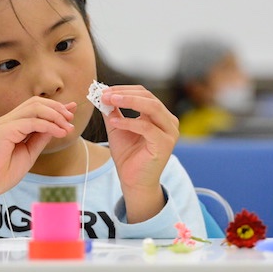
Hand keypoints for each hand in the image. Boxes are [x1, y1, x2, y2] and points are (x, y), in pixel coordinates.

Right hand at [0, 97, 75, 212]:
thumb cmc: (1, 173)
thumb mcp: (28, 153)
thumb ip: (40, 139)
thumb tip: (56, 127)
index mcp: (13, 124)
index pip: (36, 107)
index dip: (56, 107)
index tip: (72, 110)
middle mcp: (8, 120)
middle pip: (37, 102)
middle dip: (57, 108)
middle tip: (71, 120)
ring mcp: (5, 123)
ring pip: (35, 107)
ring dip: (55, 115)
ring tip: (67, 127)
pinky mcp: (4, 130)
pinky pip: (32, 121)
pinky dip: (49, 125)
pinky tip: (59, 132)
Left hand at [100, 85, 178, 221]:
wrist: (133, 181)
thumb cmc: (128, 155)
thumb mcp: (117, 128)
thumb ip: (113, 111)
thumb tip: (103, 94)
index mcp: (159, 115)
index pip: (143, 93)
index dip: (123, 89)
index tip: (104, 90)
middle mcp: (168, 121)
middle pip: (149, 97)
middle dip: (124, 94)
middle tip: (105, 94)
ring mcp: (169, 132)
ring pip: (152, 108)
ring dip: (128, 101)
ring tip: (109, 101)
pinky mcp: (164, 144)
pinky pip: (147, 128)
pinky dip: (129, 122)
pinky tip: (114, 122)